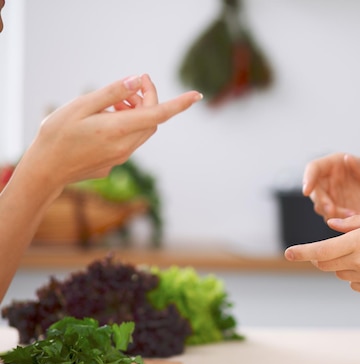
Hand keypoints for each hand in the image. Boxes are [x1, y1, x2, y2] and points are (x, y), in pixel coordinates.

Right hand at [18, 74, 201, 190]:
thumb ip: (111, 93)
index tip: (197, 95)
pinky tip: (107, 118)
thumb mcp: (80, 106)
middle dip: (148, 100)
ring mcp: (122, 157)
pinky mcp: (116, 162)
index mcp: (118, 129)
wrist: (45, 170)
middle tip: (131, 86)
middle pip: (152, 120)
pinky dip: (128, 125)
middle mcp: (126, 146)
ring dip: (137, 112)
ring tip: (115, 102)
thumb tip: (137, 81)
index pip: (158, 114)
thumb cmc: (56, 134)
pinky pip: (131, 140)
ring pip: (143, 130)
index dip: (179, 104)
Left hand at [284, 211, 359, 294]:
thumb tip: (332, 224)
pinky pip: (355, 283)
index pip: (321, 250)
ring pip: (340, 273)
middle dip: (321, 256)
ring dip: (343, 263)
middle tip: (331, 247)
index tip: (288, 253)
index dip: (302, 252)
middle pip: (326, 264)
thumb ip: (354, 222)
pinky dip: (357, 274)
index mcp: (359, 242)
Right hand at [302, 153, 359, 220]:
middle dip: (320, 200)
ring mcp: (334, 198)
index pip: (314, 168)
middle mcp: (331, 180)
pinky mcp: (338, 213)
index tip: (307, 190)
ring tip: (352, 215)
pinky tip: (355, 219)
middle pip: (314, 190)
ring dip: (331, 212)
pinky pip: (332, 218)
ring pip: (321, 206)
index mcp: (337, 163)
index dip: (308, 177)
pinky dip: (340, 220)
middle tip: (331, 210)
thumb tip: (347, 158)